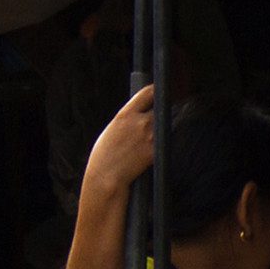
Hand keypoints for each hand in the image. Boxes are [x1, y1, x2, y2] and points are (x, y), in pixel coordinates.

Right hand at [82, 85, 158, 204]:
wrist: (106, 177)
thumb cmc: (104, 156)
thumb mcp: (112, 130)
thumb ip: (128, 120)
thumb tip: (142, 114)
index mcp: (125, 114)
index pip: (149, 92)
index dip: (156, 92)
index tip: (160, 93)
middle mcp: (140, 122)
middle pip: (161, 109)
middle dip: (161, 114)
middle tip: (161, 118)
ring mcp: (151, 137)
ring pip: (165, 126)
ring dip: (163, 129)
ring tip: (152, 138)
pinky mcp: (156, 151)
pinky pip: (165, 142)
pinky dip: (162, 144)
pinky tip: (152, 149)